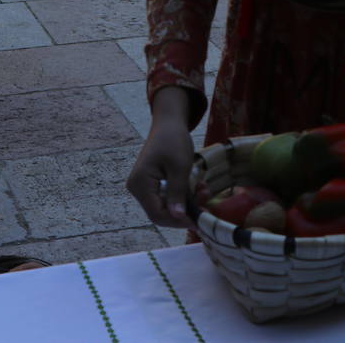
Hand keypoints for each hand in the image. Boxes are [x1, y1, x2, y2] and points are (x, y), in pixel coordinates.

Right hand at [126, 88, 195, 228]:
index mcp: (140, 184)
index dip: (178, 221)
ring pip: (167, 207)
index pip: (157, 214)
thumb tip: (178, 217)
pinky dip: (184, 196)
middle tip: (205, 202)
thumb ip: (178, 192)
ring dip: (188, 203)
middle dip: (185, 211)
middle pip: (162, 213)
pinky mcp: (153, 186)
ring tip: (204, 190)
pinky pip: (169, 198)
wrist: (169, 123)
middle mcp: (138, 189)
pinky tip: (197, 187)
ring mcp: (145, 188)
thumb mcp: (179, 166)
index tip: (199, 220)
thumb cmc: (173, 140)